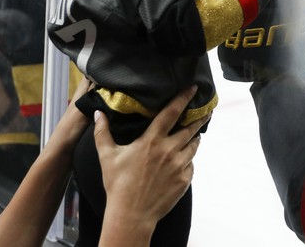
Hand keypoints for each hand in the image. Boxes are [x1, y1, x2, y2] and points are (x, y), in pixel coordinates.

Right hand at [94, 86, 204, 224]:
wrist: (131, 214)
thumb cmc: (118, 184)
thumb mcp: (107, 156)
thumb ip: (103, 132)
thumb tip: (98, 113)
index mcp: (152, 141)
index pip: (172, 113)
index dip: (184, 98)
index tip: (194, 89)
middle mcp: (169, 150)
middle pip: (190, 128)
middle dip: (199, 118)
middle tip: (206, 111)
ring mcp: (179, 166)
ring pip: (193, 146)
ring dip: (194, 139)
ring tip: (194, 134)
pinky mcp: (184, 180)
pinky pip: (190, 165)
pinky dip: (188, 160)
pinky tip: (183, 159)